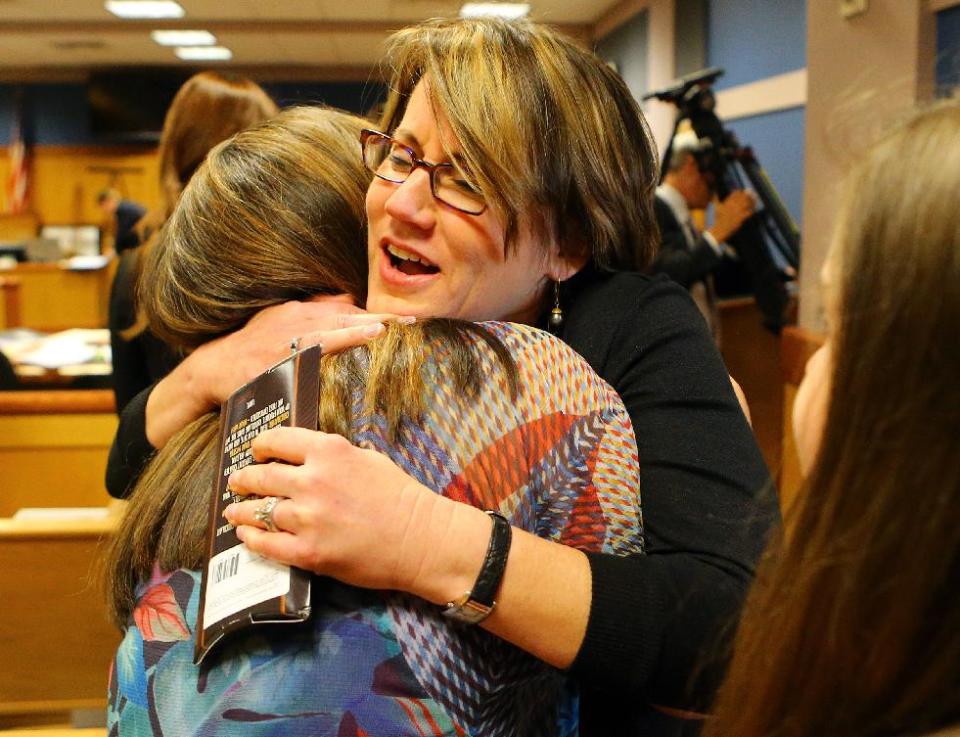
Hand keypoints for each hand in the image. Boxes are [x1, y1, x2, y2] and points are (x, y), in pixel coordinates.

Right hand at [145, 296, 407, 447]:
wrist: (210, 368)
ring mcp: (285, 339)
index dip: (377, 314)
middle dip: (380, 318)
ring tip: (386, 328)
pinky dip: (333, 346)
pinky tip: (352, 346)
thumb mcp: (281, 323)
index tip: (407, 319)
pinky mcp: (275, 360)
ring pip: (330, 330)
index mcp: (301, 313)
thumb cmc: (251, 348)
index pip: (347, 310)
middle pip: (346, 316)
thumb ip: (315, 315)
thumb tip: (348, 304)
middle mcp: (296, 320)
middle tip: (414, 322)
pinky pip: (309, 354)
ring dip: (359, 328)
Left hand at [223, 427, 490, 599]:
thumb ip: (336, 456)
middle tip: (237, 482)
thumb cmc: (401, 497)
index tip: (256, 452)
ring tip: (233, 512)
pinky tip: (246, 538)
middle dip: (243, 479)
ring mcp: (307, 519)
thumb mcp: (368, 459)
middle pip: (260, 476)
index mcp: (329, 451)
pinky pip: (266, 545)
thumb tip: (309, 458)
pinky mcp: (308, 552)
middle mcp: (312, 481)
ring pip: (257, 512)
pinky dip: (252, 541)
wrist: (421, 539)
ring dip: (240, 511)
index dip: (260, 446)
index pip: (276, 440)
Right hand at [708, 189, 755, 243]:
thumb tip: (714, 192)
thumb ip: (716, 199)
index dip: (741, 192)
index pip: (736, 193)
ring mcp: (738, 211)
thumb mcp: (717, 207)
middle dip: (748, 195)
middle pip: (744, 197)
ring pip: (748, 203)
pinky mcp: (741, 218)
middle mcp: (733, 205)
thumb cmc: (718, 219)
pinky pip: (749, 212)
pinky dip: (752, 210)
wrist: (720, 230)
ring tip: (755, 199)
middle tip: (753, 193)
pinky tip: (753, 209)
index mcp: (728, 202)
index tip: (743, 192)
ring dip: (752, 201)